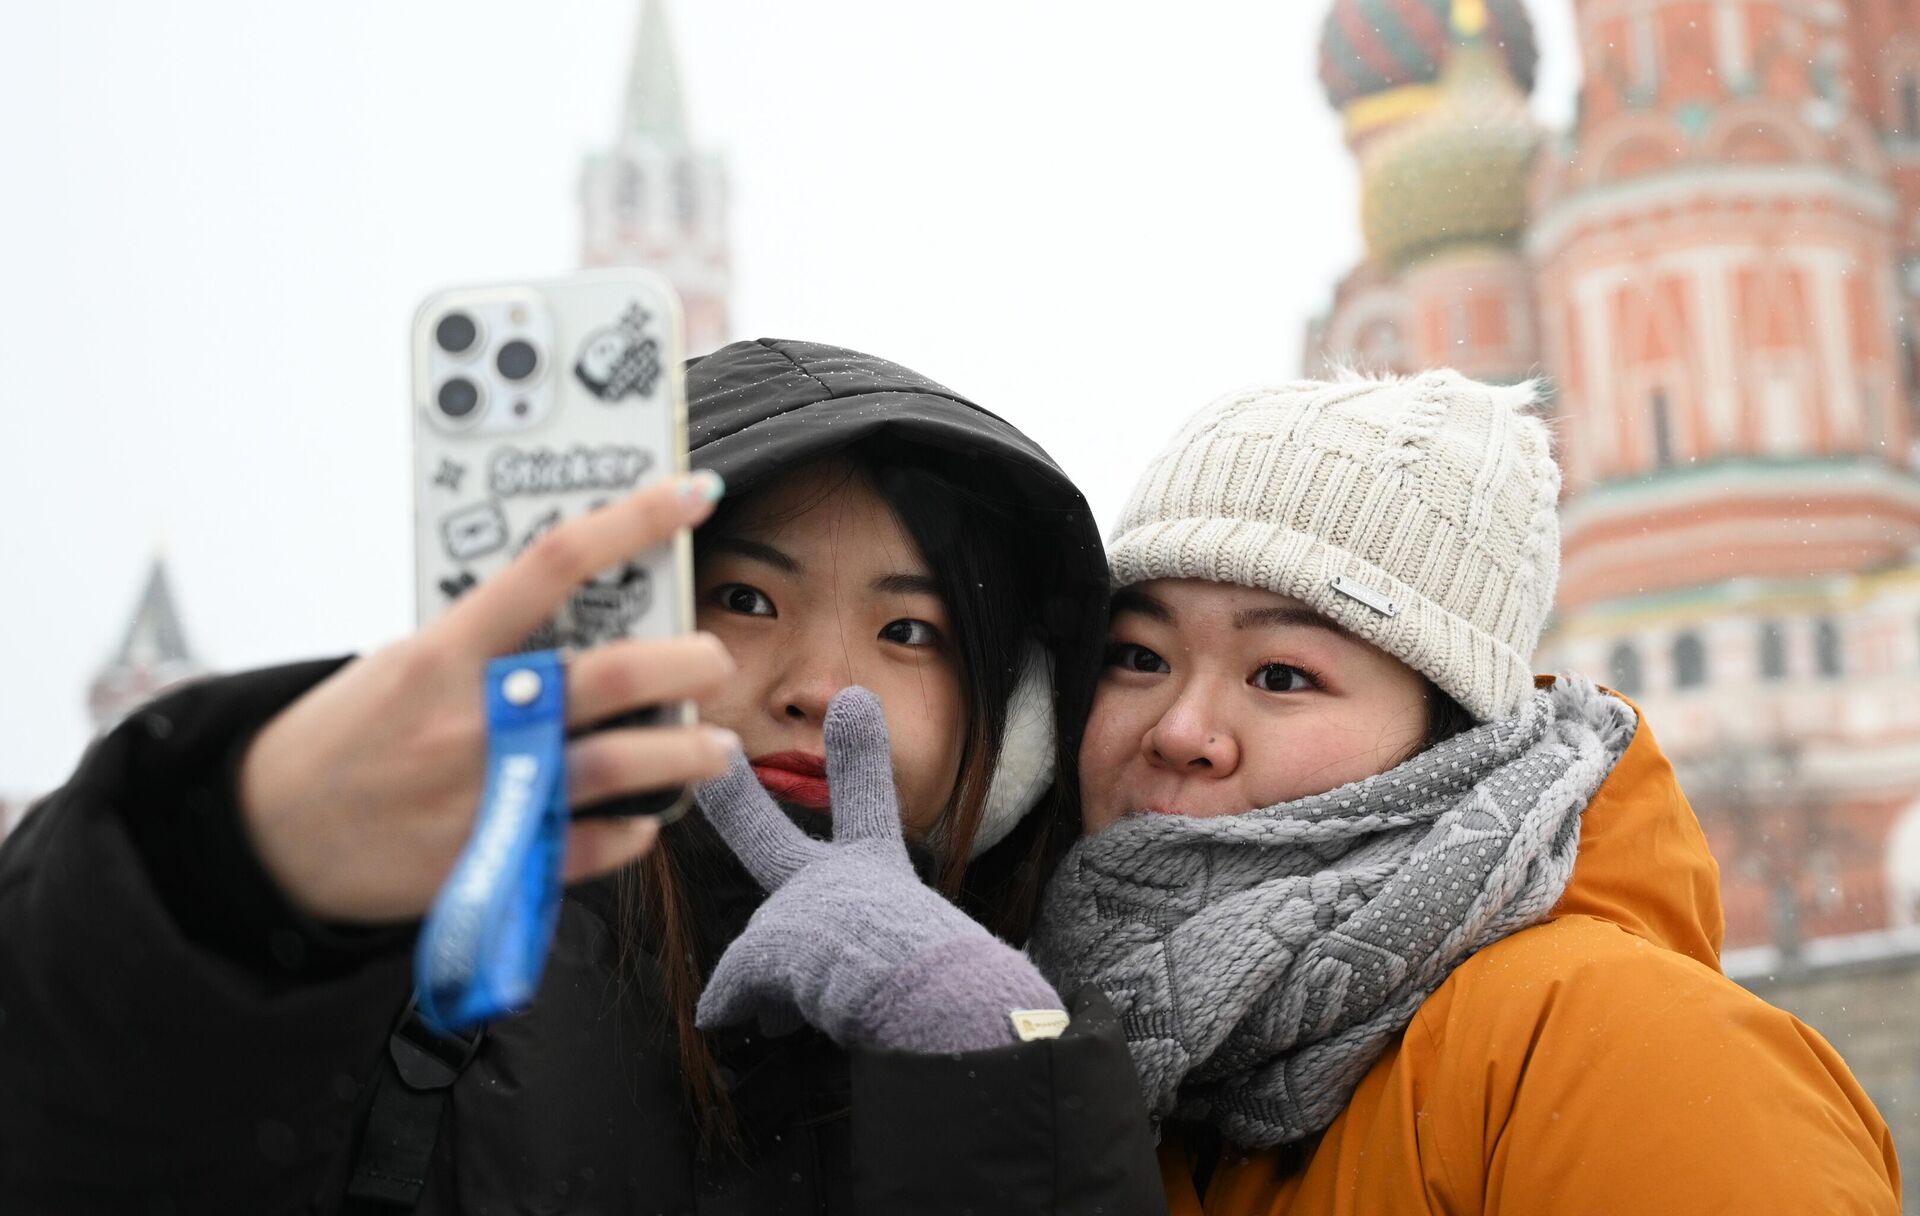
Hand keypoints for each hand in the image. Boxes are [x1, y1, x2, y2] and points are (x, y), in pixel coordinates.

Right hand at [238, 472, 739, 922]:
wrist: (273, 834)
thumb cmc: (350, 734)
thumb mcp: (405, 661)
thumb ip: (489, 638)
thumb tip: (588, 605)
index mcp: (446, 652)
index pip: (555, 563)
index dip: (634, 519)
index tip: (692, 493)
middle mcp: (473, 719)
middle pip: (610, 674)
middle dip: (685, 662)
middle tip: (714, 658)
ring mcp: (487, 794)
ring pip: (618, 765)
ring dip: (686, 753)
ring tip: (716, 745)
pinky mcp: (495, 863)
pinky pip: (589, 845)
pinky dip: (632, 830)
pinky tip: (646, 815)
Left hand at [694, 687, 1061, 1053]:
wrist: (942, 1002)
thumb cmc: (954, 986)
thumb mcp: (933, 957)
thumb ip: (880, 959)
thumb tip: (833, 971)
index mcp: (878, 873)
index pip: (866, 805)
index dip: (858, 755)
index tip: (852, 701)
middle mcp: (834, 882)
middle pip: (768, 840)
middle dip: (736, 802)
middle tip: (720, 757)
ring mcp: (797, 911)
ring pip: (761, 954)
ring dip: (769, 984)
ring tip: (798, 1017)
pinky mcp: (766, 949)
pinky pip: (735, 992)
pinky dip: (736, 1007)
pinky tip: (732, 1021)